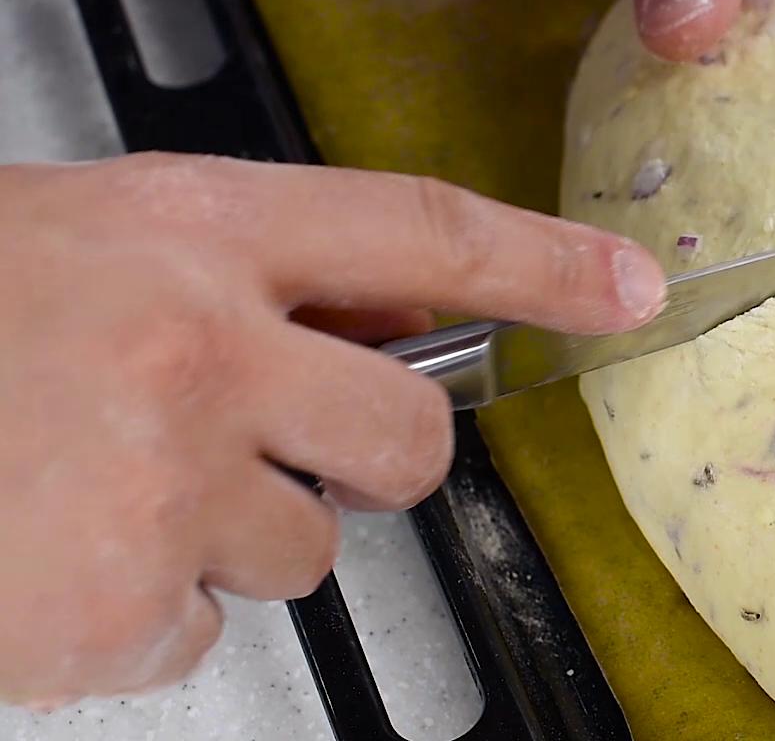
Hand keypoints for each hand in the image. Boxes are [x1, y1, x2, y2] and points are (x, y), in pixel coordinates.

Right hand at [0, 154, 663, 707]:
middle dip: (371, 457)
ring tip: (89, 486)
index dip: (543, 263)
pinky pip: (203, 632)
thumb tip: (396, 310)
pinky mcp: (114, 609)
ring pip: (305, 550)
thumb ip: (243, 266)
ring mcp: (159, 487)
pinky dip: (138, 611)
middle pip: (404, 437)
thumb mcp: (79, 235)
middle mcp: (194, 351)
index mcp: (183, 231)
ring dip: (226, 536)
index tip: (628, 288)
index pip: (421, 229)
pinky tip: (47, 552)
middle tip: (274, 445)